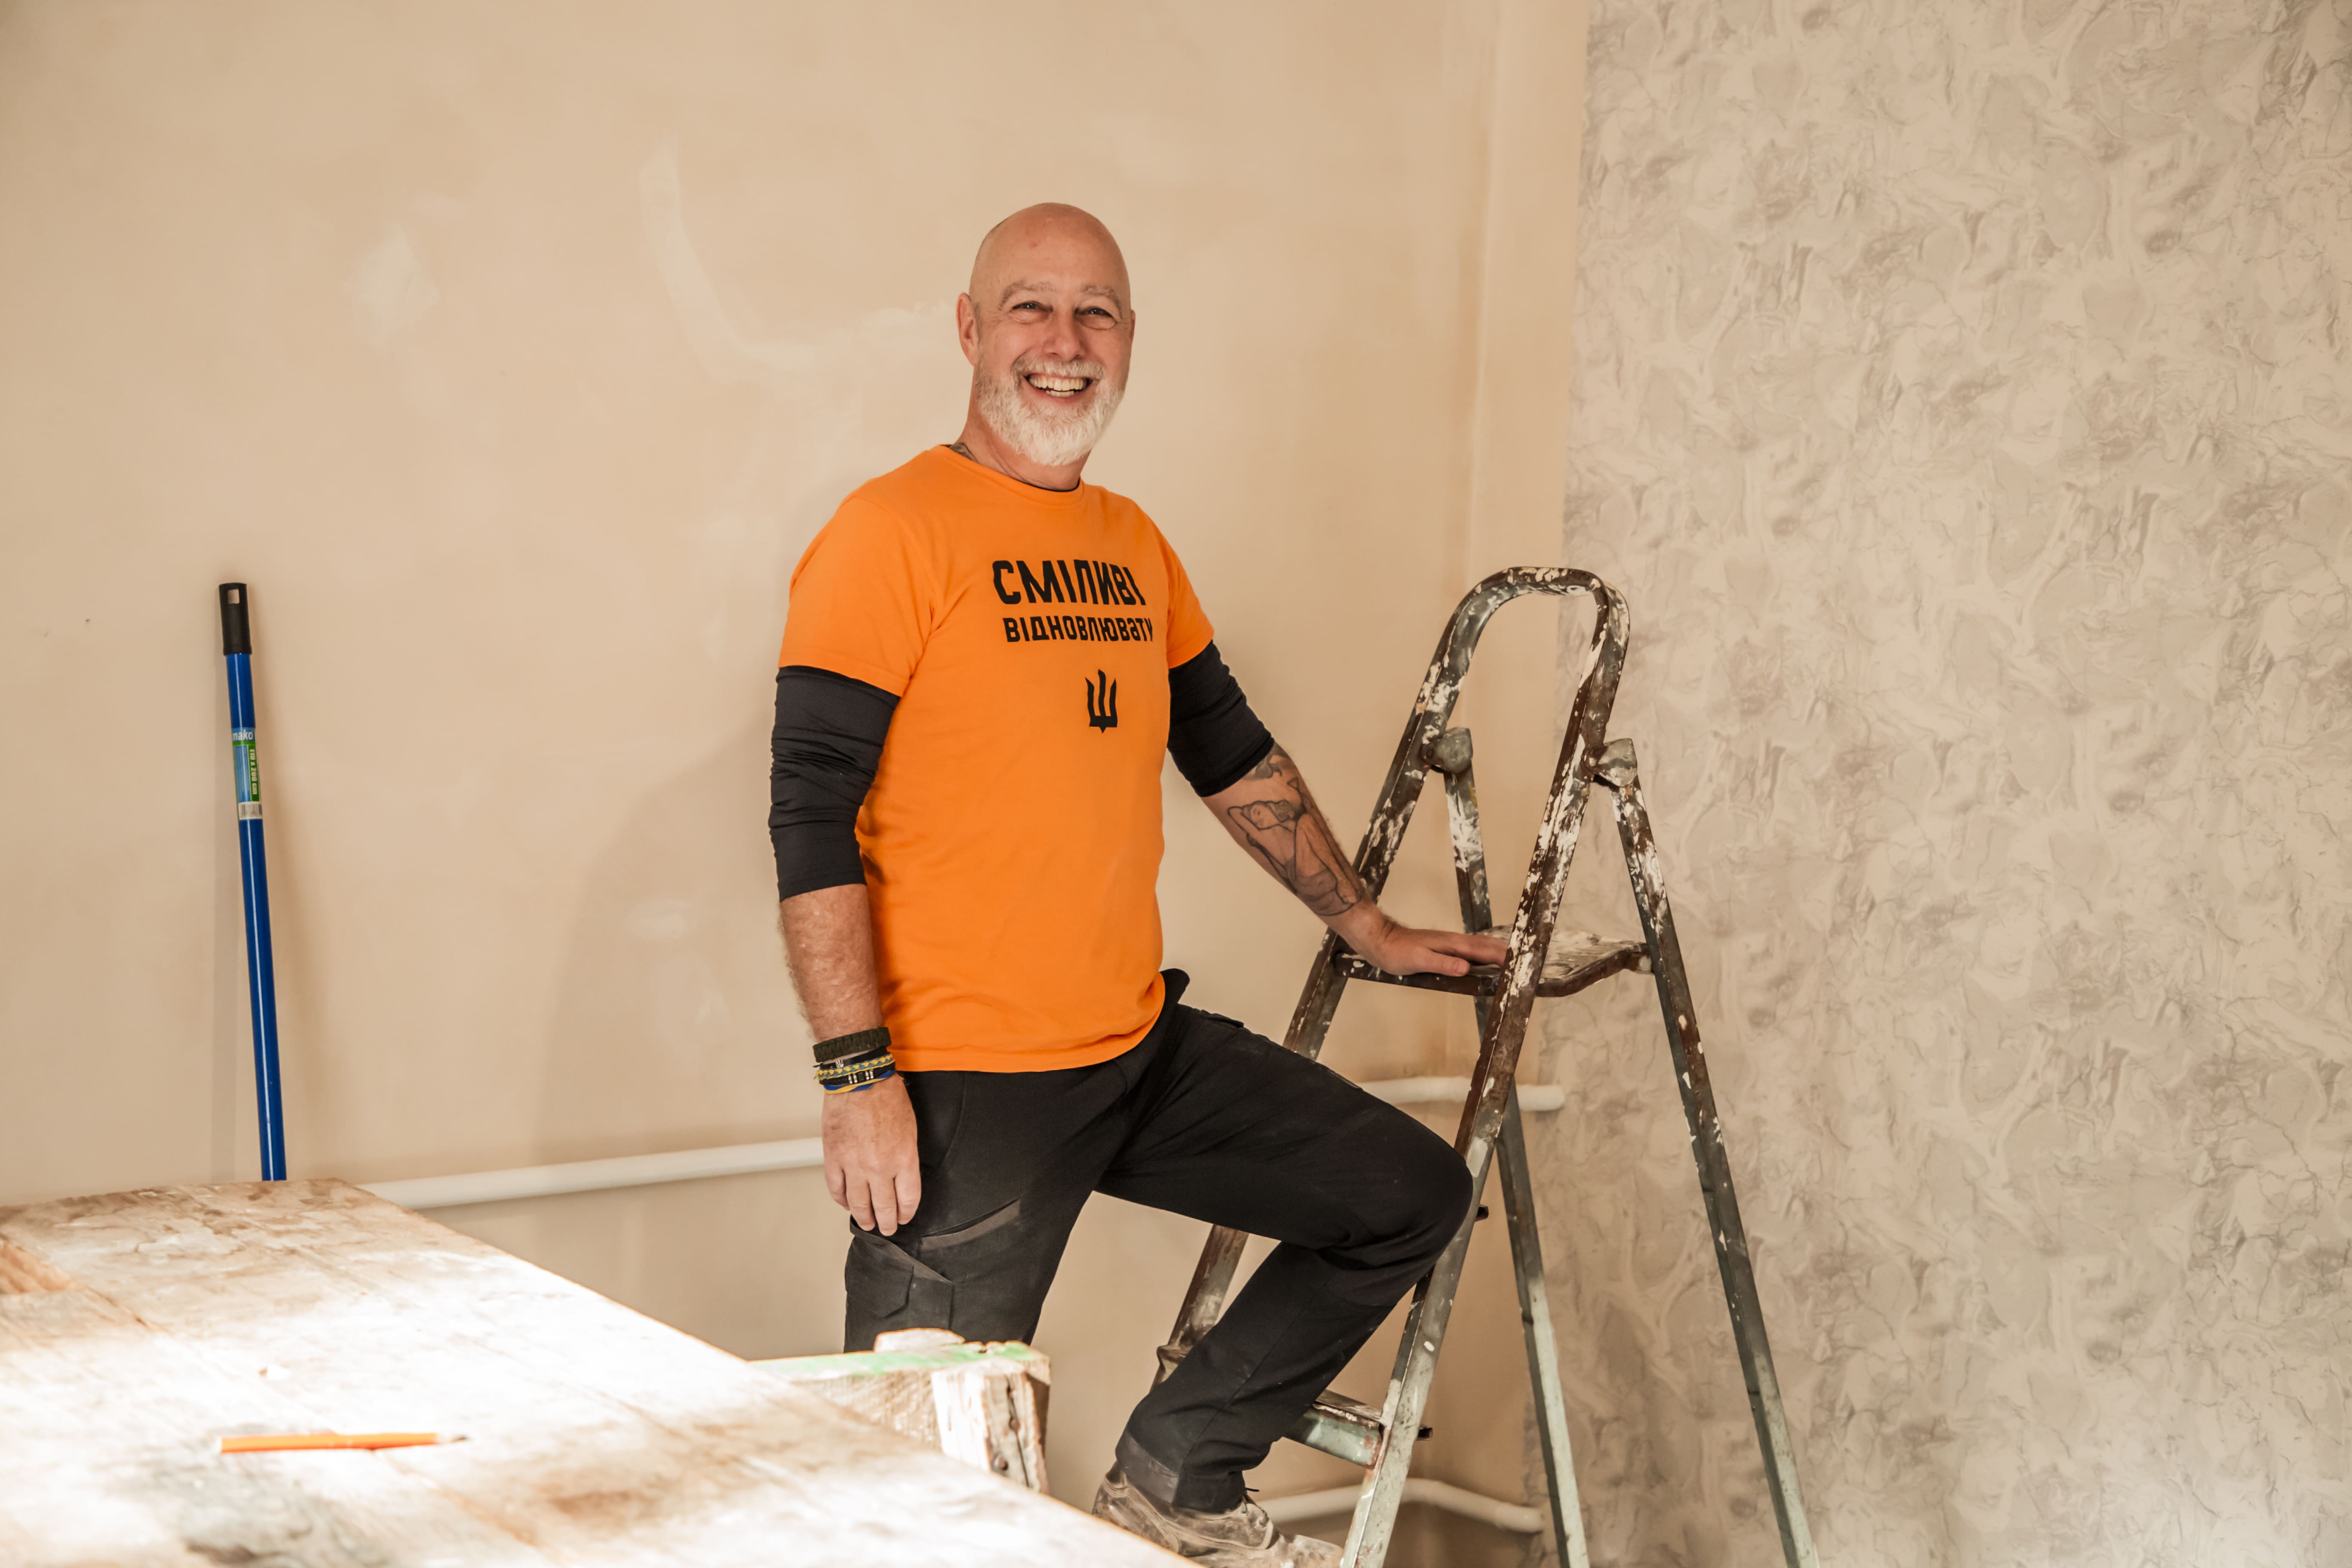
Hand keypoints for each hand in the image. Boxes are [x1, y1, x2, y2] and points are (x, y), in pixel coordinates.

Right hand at [822, 1075, 920, 1234]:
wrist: (861, 1079)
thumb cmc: (888, 1097)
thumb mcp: (910, 1129)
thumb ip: (906, 1158)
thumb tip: (901, 1178)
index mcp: (903, 1159)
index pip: (908, 1199)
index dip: (907, 1212)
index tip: (905, 1217)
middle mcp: (879, 1168)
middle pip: (884, 1206)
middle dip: (887, 1221)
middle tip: (887, 1229)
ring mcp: (854, 1165)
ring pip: (858, 1203)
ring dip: (863, 1217)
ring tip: (867, 1224)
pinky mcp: (834, 1158)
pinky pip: (836, 1188)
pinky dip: (841, 1199)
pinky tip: (846, 1203)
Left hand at [1333, 906, 1508, 976]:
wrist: (1379, 940)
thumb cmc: (1397, 951)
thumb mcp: (1419, 961)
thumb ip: (1443, 964)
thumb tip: (1466, 969)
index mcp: (1453, 944)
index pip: (1486, 951)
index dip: (1505, 958)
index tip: (1522, 965)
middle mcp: (1455, 942)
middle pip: (1489, 947)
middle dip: (1509, 954)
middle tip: (1528, 964)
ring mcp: (1451, 944)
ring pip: (1482, 947)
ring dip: (1499, 954)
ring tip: (1516, 962)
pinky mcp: (1445, 948)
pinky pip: (1471, 951)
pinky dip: (1485, 956)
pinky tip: (1486, 963)